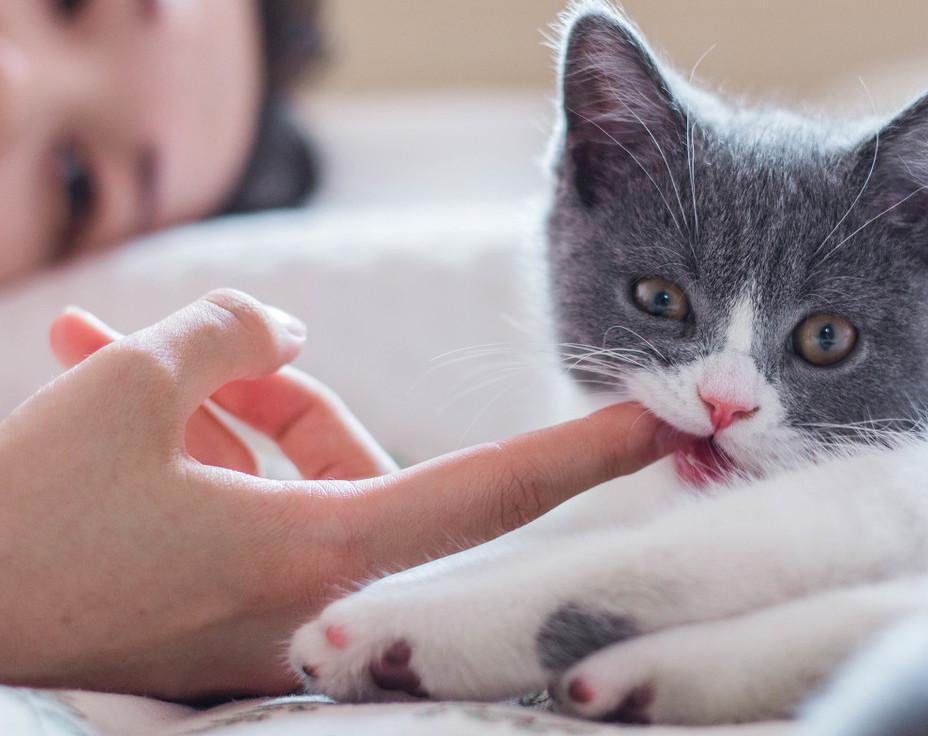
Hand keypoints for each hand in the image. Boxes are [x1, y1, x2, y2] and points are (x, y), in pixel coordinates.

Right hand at [0, 290, 674, 699]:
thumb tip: (282, 328)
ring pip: (290, 477)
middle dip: (276, 391)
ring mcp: (268, 617)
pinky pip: (245, 512)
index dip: (584, 453)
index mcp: (321, 555)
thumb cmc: (24, 524)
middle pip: (355, 459)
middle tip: (204, 354)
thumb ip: (229, 335)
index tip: (663, 427)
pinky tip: (108, 387)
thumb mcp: (124, 390)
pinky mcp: (222, 617)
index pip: (493, 490)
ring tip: (108, 359)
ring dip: (217, 409)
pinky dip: (197, 454)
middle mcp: (313, 599)